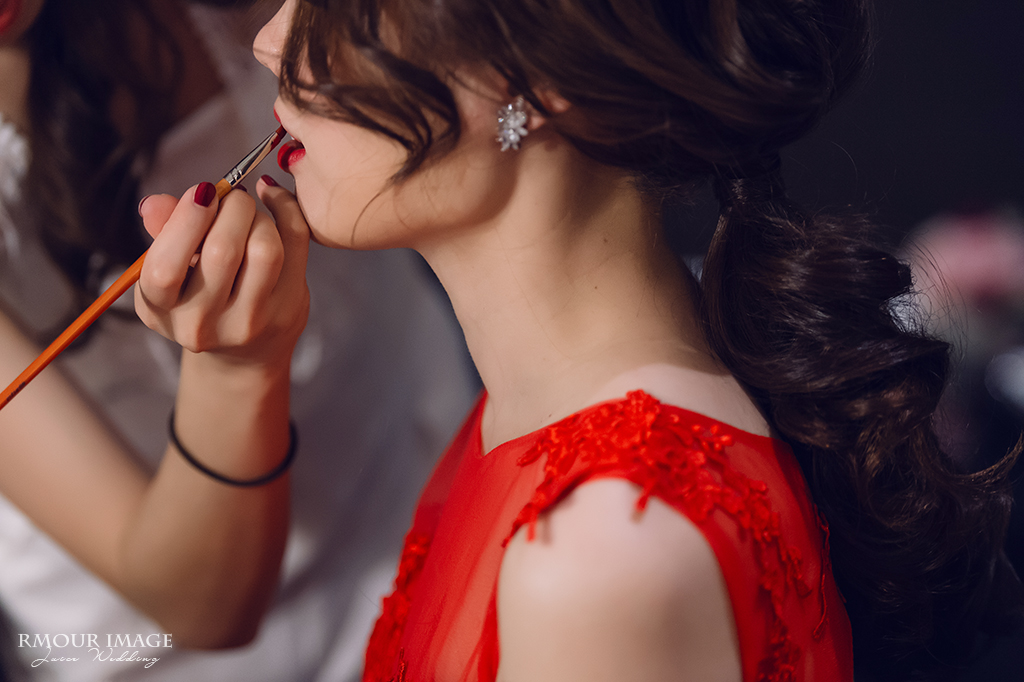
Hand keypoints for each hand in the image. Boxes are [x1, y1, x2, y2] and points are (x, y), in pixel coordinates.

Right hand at [135, 178, 309, 366]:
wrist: (244, 352)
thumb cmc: (199, 296)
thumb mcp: (171, 271)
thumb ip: (163, 232)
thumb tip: (155, 203)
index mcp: (161, 310)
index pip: (165, 268)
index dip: (185, 220)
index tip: (202, 191)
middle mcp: (202, 323)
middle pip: (223, 251)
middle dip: (230, 207)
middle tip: (231, 197)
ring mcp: (250, 321)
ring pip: (265, 250)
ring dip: (259, 216)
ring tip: (250, 213)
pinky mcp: (288, 310)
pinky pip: (296, 245)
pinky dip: (287, 210)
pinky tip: (275, 199)